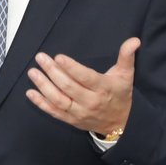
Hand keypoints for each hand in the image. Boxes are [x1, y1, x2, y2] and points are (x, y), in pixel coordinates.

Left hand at [25, 37, 140, 135]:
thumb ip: (127, 56)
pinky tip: (31, 93)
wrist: (121, 124)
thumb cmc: (120, 95)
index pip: (85, 77)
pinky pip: (54, 112)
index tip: (59, 57)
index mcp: (103, 88)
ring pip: (58, 100)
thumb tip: (134, 40)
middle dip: (52, 72)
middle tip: (40, 58)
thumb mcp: (126, 75)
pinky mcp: (71, 120)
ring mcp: (79, 113)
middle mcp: (90, 101)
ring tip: (33, 72)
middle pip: (68, 87)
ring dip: (44, 86)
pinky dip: (41, 103)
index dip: (71, 68)